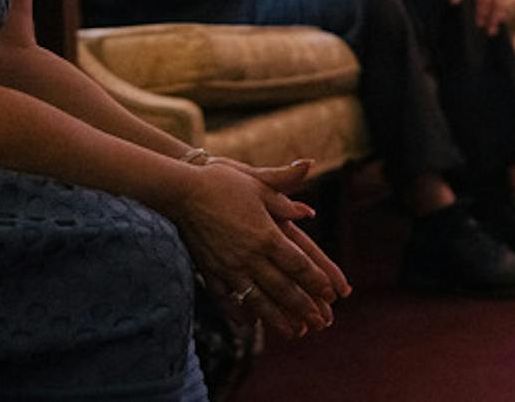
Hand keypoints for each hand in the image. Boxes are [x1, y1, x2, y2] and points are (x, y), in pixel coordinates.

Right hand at [166, 159, 348, 338]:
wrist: (182, 191)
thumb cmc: (223, 181)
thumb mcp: (258, 183)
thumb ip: (285, 189)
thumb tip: (309, 187)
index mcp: (267, 234)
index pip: (298, 264)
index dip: (317, 280)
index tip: (331, 294)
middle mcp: (250, 255)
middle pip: (282, 288)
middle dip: (304, 307)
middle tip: (321, 323)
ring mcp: (229, 267)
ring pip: (258, 300)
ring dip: (278, 318)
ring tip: (295, 333)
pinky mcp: (210, 271)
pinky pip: (228, 299)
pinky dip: (240, 313)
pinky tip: (250, 326)